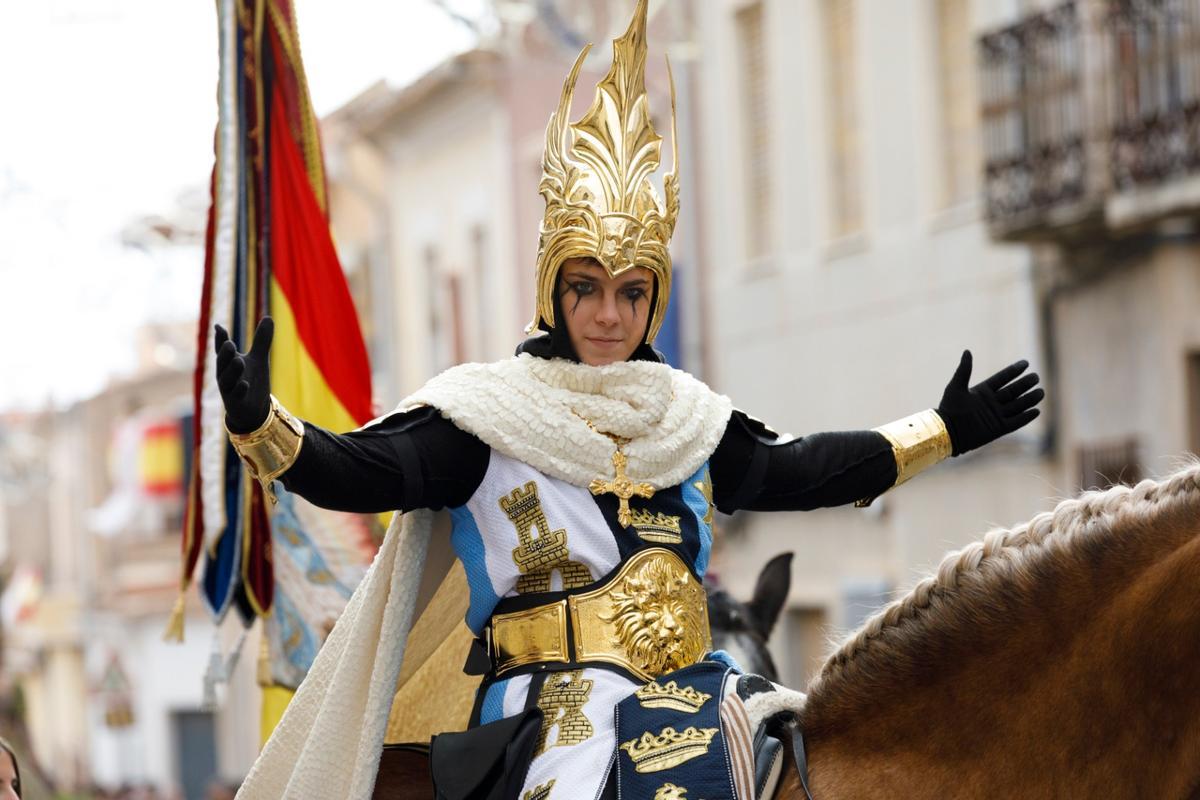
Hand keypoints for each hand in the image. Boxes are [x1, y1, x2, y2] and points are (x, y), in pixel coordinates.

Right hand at [214, 317, 273, 433]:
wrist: (253, 410)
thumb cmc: (252, 380)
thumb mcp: (259, 359)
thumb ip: (262, 340)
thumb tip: (268, 317)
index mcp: (229, 362)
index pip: (222, 349)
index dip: (220, 340)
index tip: (219, 327)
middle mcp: (226, 375)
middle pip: (222, 363)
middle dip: (225, 354)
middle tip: (230, 343)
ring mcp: (229, 390)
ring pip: (226, 379)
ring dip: (232, 370)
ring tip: (239, 360)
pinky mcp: (235, 403)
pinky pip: (236, 396)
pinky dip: (240, 389)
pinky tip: (245, 383)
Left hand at [936, 350, 1043, 455]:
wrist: (947, 431)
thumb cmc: (949, 408)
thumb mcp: (956, 387)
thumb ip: (964, 370)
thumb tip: (967, 351)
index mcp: (982, 391)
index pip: (1002, 378)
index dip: (1013, 371)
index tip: (1025, 363)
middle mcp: (991, 402)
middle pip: (1012, 391)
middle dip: (1025, 384)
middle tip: (1036, 377)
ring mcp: (996, 416)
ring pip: (1017, 405)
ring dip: (1029, 399)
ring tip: (1041, 392)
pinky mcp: (998, 429)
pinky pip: (1015, 422)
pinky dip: (1025, 417)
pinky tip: (1036, 411)